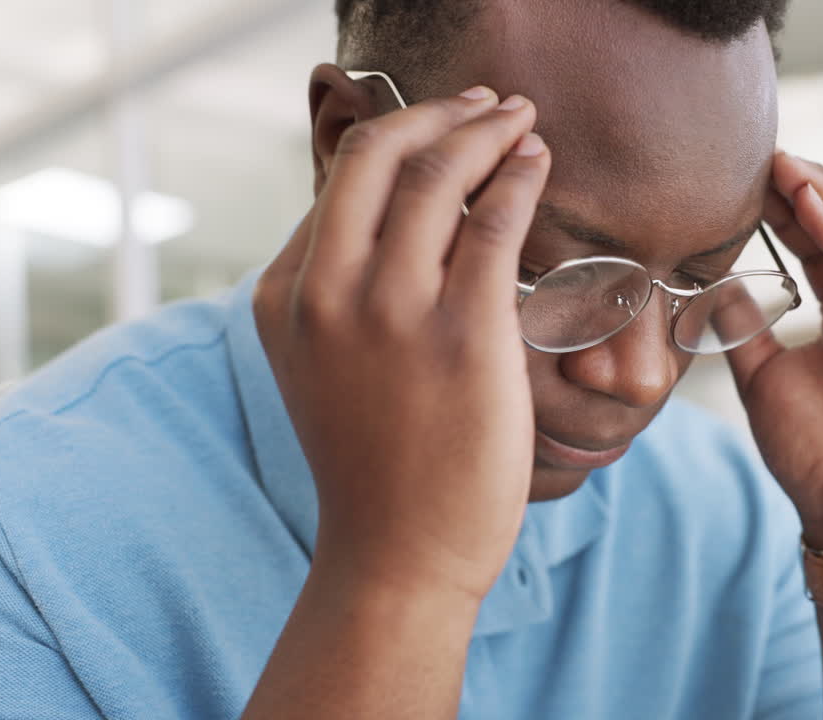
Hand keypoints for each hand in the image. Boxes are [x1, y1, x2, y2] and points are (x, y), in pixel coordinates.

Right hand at [253, 83, 550, 599]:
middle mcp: (327, 291)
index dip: (397, 136)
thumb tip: (388, 223)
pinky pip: (493, 223)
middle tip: (486, 102)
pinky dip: (518, 176)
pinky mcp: (463, 334)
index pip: (339, 182)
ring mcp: (391, 311)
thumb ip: (338, 292)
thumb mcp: (325, 366)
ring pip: (438, 177)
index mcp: (286, 295)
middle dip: (439, 112)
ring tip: (520, 121)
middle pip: (378, 155)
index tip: (441, 125)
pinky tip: (536, 162)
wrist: (397, 553)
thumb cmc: (375, 462)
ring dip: (487, 131)